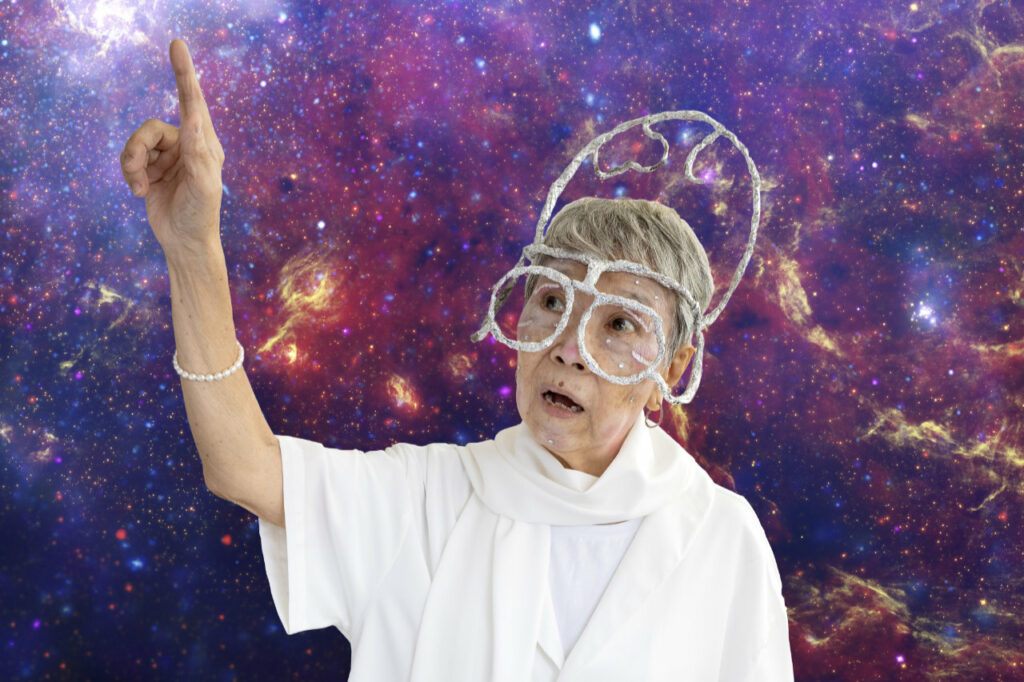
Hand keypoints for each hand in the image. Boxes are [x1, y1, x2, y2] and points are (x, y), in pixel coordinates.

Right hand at [120, 39, 225, 258]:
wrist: (184, 242)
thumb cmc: (201, 215)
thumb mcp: (204, 185)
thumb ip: (198, 152)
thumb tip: (195, 118)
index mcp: (205, 143)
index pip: (193, 101)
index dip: (184, 73)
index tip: (176, 43)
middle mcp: (187, 144)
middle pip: (151, 127)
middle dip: (139, 149)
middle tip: (139, 174)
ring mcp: (168, 155)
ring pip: (136, 142)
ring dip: (132, 164)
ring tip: (141, 187)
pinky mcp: (151, 167)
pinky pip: (129, 157)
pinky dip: (129, 173)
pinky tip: (139, 191)